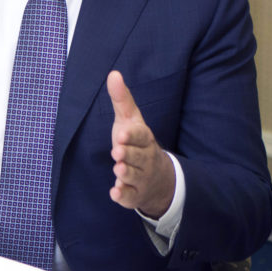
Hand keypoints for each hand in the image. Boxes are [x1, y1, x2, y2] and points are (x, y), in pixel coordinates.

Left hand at [107, 70, 175, 218]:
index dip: (132, 136)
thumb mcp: (130, 120)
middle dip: (129, 155)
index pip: (140, 136)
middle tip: (117, 152)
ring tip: (118, 169)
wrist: (158, 177)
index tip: (121, 133)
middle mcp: (145, 158)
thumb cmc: (137, 142)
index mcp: (144, 139)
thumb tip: (113, 73)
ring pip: (135, 176)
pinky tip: (115, 193)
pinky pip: (131, 197)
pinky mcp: (135, 194)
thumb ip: (121, 99)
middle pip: (138, 157)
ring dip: (126, 174)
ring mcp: (142, 177)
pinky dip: (124, 196)